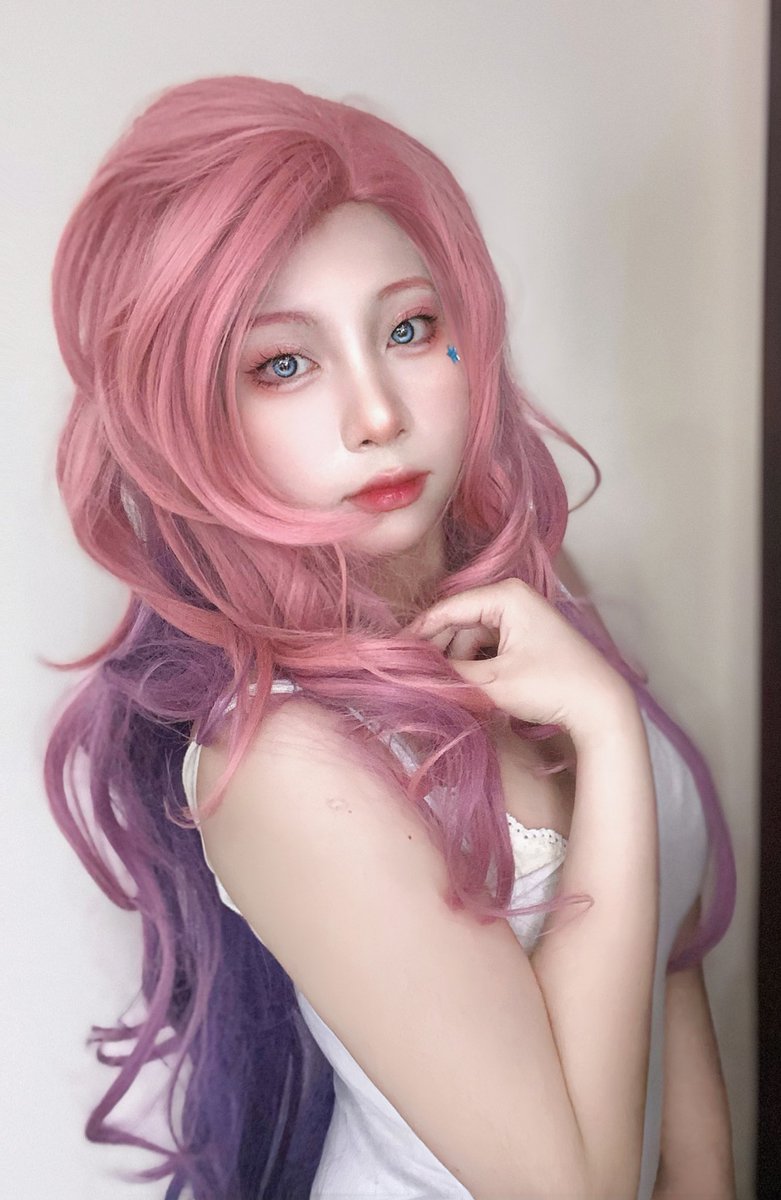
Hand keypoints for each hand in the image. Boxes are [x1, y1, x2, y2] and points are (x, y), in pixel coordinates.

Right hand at [405, 577, 633, 742]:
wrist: (601, 706)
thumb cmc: (552, 686)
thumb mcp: (492, 682)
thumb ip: (448, 673)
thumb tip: (413, 672)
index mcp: (506, 595)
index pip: (448, 608)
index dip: (418, 632)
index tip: (392, 654)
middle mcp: (513, 598)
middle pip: (460, 622)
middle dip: (438, 650)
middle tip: (412, 675)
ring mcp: (522, 617)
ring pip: (472, 637)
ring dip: (456, 661)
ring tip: (440, 687)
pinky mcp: (527, 638)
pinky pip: (489, 647)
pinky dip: (474, 665)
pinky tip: (463, 685)